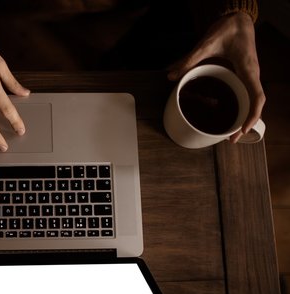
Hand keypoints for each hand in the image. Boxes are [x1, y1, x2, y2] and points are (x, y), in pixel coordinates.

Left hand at [168, 12, 264, 142]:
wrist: (237, 19)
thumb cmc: (227, 29)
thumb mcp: (206, 44)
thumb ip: (188, 60)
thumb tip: (171, 75)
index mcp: (247, 69)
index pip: (257, 97)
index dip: (252, 115)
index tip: (242, 130)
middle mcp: (251, 74)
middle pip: (255, 104)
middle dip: (246, 123)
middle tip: (231, 139)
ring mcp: (249, 75)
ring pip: (251, 100)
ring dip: (243, 117)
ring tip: (231, 134)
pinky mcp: (243, 74)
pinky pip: (245, 94)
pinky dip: (240, 107)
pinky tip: (229, 115)